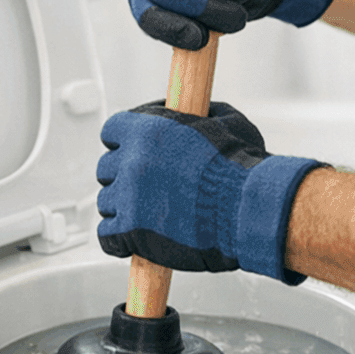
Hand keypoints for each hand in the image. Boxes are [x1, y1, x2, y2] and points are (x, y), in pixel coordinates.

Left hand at [96, 101, 325, 282]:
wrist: (248, 211)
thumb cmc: (244, 170)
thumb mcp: (228, 123)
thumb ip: (202, 115)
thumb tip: (197, 114)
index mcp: (149, 130)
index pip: (112, 130)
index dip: (123, 141)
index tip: (131, 149)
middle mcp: (133, 161)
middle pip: (106, 168)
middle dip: (123, 176)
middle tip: (144, 186)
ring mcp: (129, 198)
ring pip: (106, 202)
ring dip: (123, 207)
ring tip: (147, 214)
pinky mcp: (131, 232)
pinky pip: (106, 236)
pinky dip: (117, 239)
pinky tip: (132, 239)